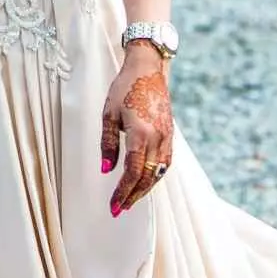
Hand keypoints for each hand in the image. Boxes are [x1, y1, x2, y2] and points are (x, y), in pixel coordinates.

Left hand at [100, 44, 173, 216]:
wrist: (148, 69)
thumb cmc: (124, 88)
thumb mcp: (109, 114)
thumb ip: (108, 144)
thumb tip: (106, 170)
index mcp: (141, 133)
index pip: (132, 172)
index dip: (123, 192)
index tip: (113, 206)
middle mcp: (158, 138)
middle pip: (147, 177)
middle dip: (133, 196)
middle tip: (119, 209)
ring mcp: (167, 137)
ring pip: (158, 172)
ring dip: (145, 188)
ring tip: (131, 199)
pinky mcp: (170, 134)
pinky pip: (165, 162)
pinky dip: (156, 176)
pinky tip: (146, 181)